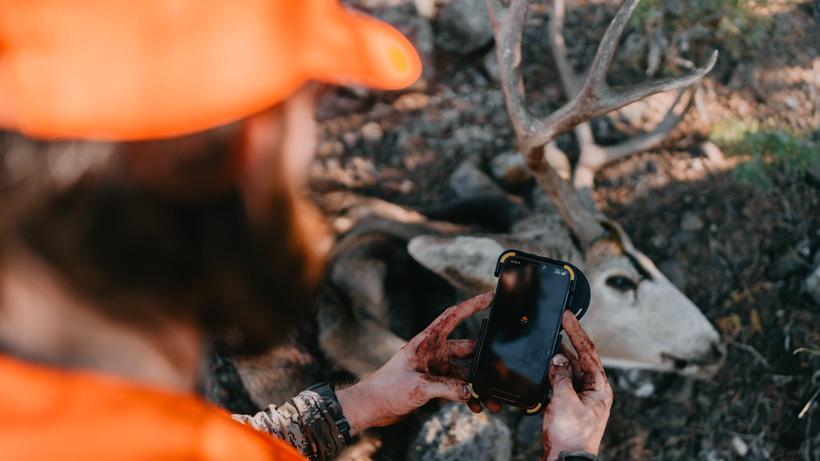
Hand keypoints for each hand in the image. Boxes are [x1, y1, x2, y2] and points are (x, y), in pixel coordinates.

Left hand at [337, 293, 492, 433]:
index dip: (472, 305)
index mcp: (427, 341)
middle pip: (467, 348)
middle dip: (485, 358)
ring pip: (465, 372)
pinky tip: (477, 407)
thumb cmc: (387, 388)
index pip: (453, 316)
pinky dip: (469, 396)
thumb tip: (471, 391)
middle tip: (502, 366)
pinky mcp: (434, 384)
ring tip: (494, 398)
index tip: (490, 297)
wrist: (372, 405)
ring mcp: (435, 368)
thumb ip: (447, 388)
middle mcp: (434, 352)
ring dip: (479, 384)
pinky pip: (458, 388)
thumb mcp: (419, 386)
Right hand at [541, 311, 612, 459]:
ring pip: (569, 371)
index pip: (589, 352)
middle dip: (566, 344)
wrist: (565, 460)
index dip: (577, 332)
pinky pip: (561, 383)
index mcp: (600, 388)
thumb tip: (557, 358)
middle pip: (580, 359)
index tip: (566, 316)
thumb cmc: (571, 437)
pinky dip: (552, 375)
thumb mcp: (564, 401)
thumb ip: (560, 376)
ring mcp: (581, 398)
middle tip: (554, 326)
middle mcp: (593, 391)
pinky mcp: (569, 406)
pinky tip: (543, 369)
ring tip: (545, 349)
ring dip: (557, 361)